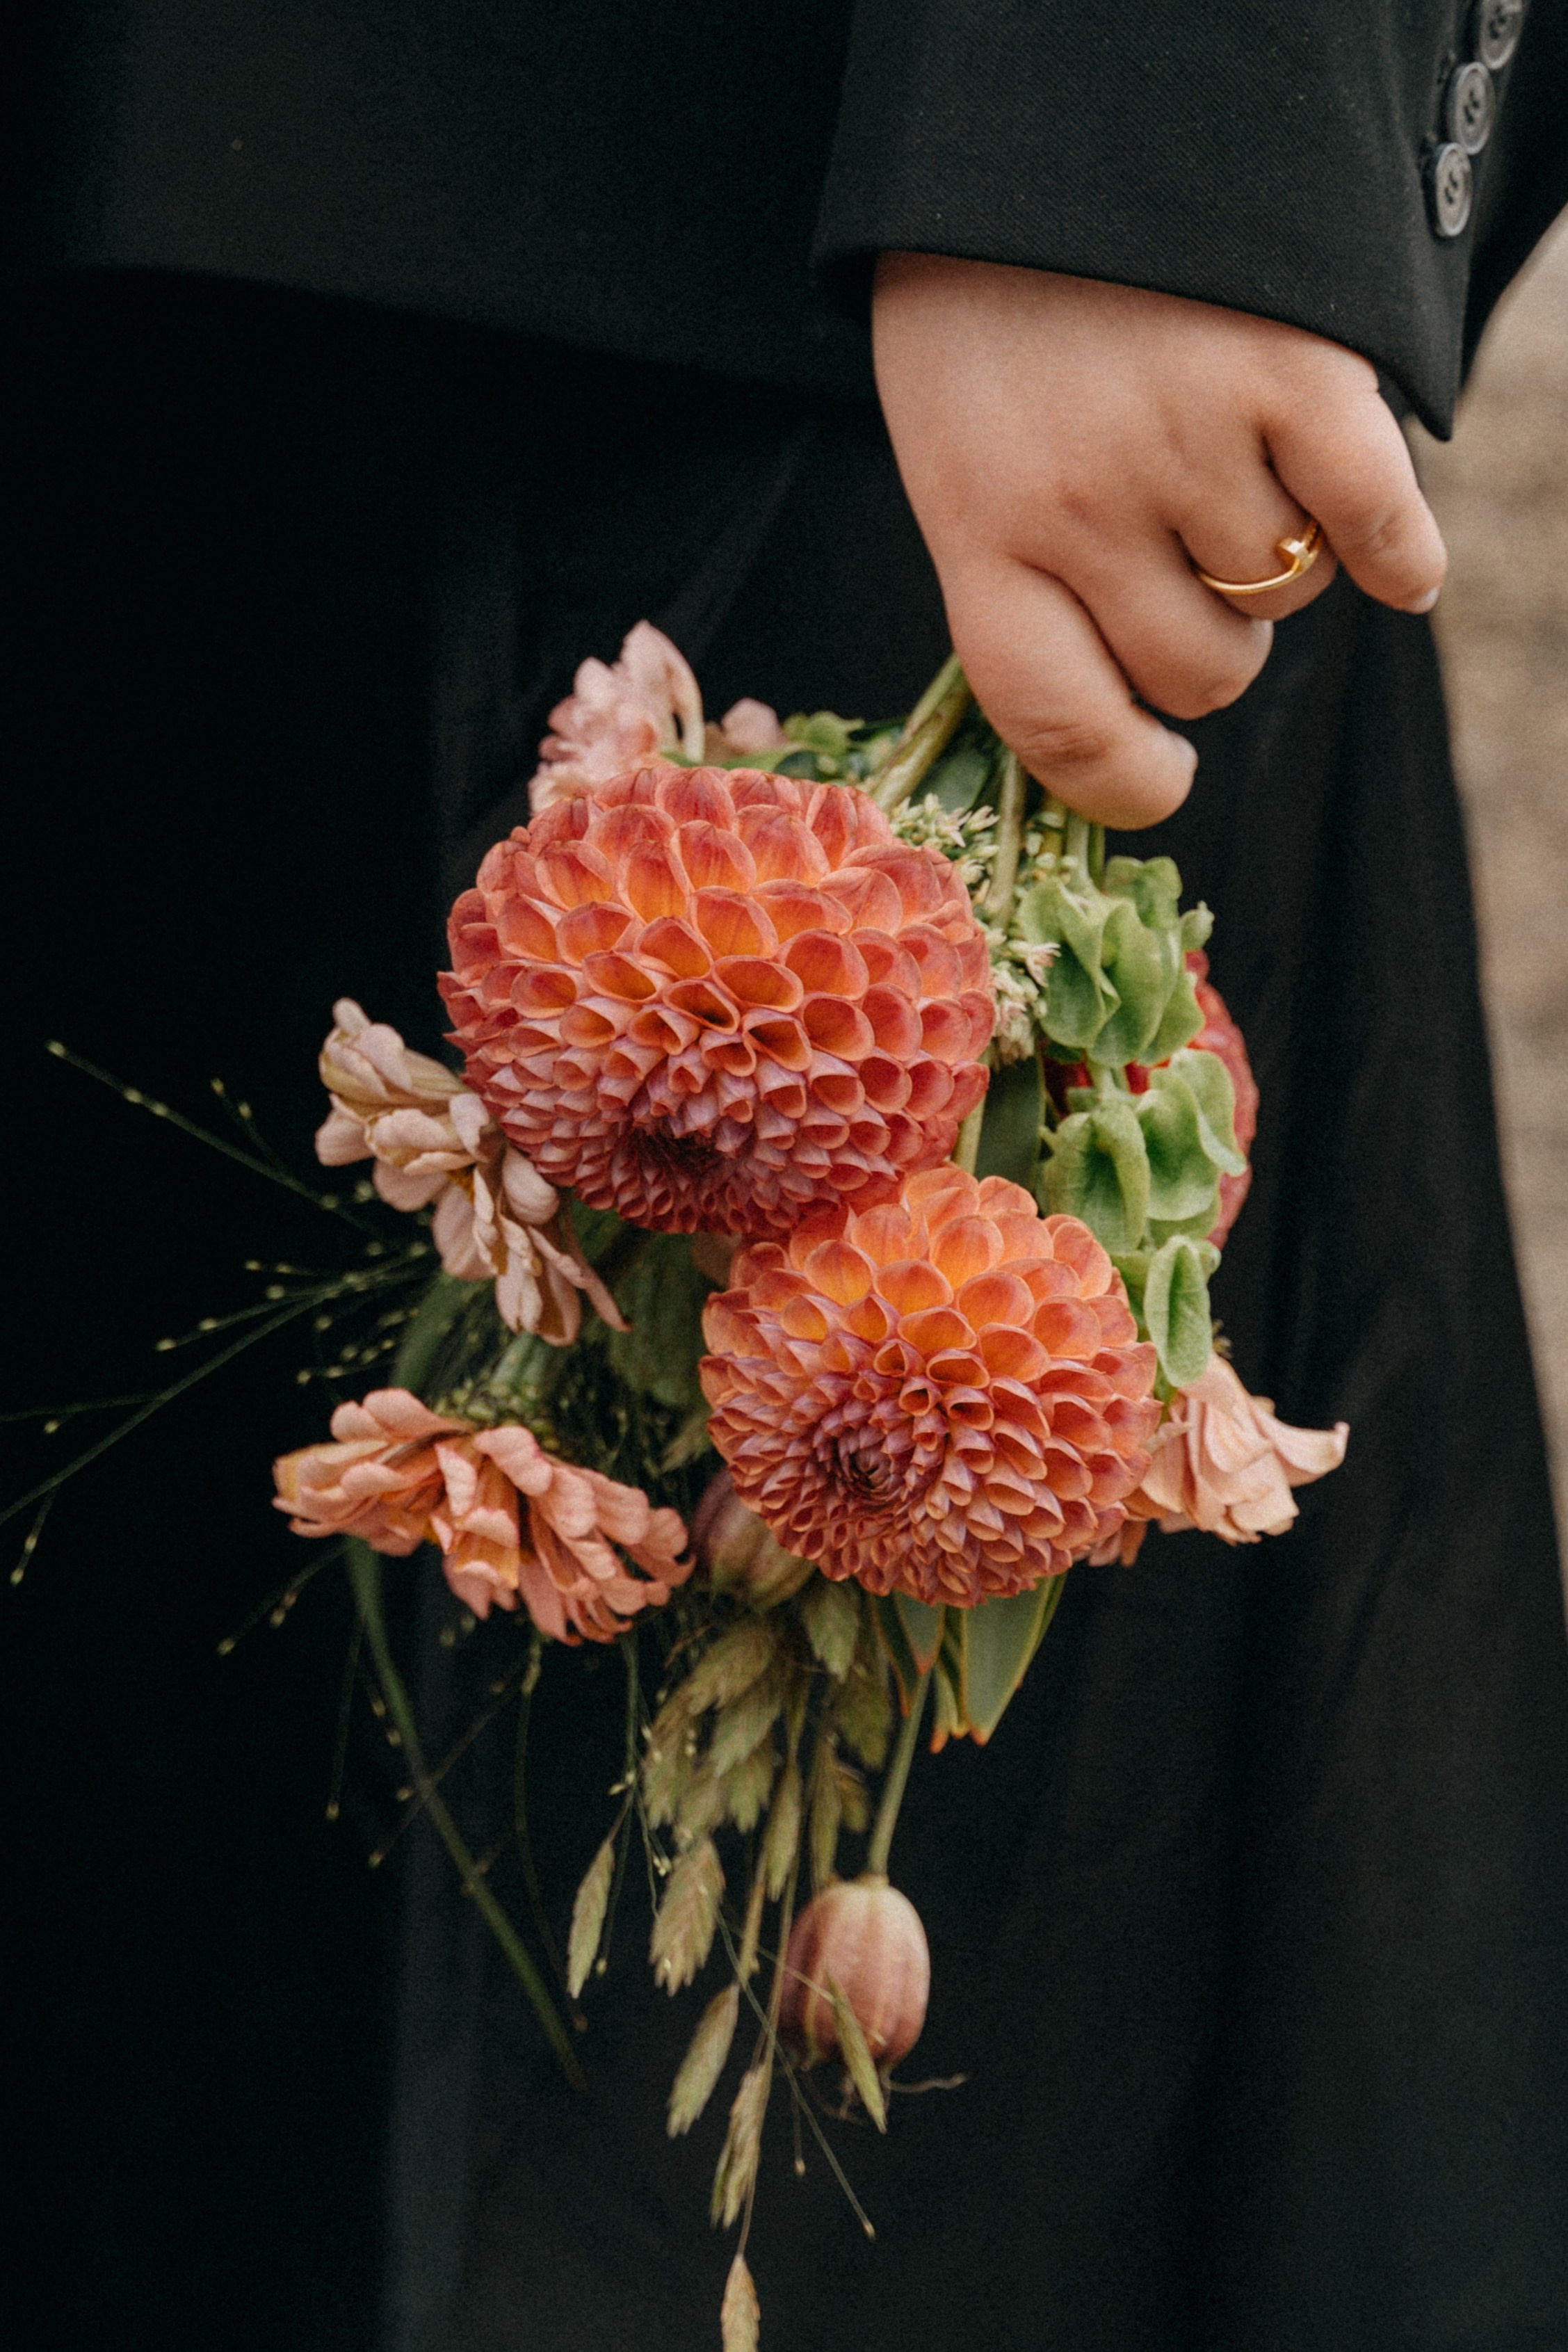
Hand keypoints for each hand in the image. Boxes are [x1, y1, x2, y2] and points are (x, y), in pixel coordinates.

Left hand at [872, 256, 1446, 827]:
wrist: (1042, 131)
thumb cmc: (989, 321)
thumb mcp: (960, 461)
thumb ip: (1024, 587)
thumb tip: (1121, 735)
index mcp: (981, 535)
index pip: (1058, 725)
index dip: (1122, 783)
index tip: (1161, 782)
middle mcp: (1080, 504)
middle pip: (1200, 672)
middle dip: (1207, 642)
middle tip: (1184, 559)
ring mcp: (1189, 438)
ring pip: (1284, 601)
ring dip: (1277, 561)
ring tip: (1231, 472)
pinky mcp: (1292, 373)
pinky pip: (1376, 525)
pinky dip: (1399, 553)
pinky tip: (1399, 561)